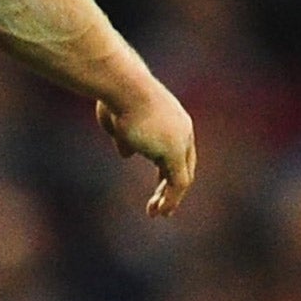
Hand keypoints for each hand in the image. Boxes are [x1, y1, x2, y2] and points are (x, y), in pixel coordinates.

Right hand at [96, 84, 196, 217]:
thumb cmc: (116, 99)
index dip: (166, 169)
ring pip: (181, 177)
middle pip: (183, 164)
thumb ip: (124, 137)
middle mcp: (181, 129)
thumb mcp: (118, 121)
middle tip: (160, 203)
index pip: (177, 149)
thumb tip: (127, 153)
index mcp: (171, 119)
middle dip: (170, 186)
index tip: (157, 185)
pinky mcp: (175, 152)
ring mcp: (180, 141)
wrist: (124, 88)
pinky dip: (170, 199)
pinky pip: (178, 183)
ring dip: (170, 198)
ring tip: (157, 213)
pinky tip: (160, 210)